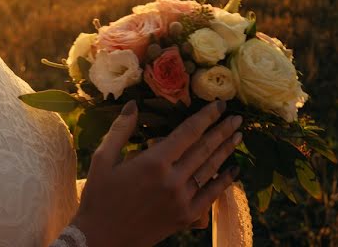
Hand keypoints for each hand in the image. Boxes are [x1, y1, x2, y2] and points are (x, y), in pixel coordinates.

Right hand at [70, 99, 241, 246]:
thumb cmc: (99, 196)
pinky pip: (211, 195)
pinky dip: (224, 182)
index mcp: (153, 162)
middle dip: (222, 131)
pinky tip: (234, 170)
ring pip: (211, 170)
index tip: (219, 104)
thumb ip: (121, 130)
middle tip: (237, 117)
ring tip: (238, 136)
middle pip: (204, 149)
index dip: (206, 117)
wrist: (103, 237)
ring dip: (226, 151)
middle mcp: (172, 179)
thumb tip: (134, 104)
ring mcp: (182, 200)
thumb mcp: (102, 159)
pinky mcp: (186, 217)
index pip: (188, 133)